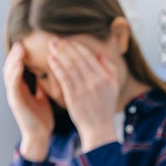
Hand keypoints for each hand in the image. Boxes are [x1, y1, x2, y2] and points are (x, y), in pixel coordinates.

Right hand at [3, 41, 52, 160]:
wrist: (40, 136)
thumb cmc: (42, 118)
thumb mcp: (43, 97)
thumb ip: (42, 85)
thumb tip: (48, 73)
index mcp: (22, 88)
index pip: (19, 67)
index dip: (21, 55)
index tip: (28, 43)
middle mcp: (15, 90)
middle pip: (11, 67)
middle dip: (15, 54)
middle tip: (21, 40)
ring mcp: (13, 95)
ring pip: (9, 73)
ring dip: (13, 60)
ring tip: (19, 48)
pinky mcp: (15, 102)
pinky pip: (13, 84)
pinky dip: (15, 73)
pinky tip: (19, 64)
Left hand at [48, 37, 119, 152]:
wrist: (99, 127)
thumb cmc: (104, 107)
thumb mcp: (113, 86)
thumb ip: (110, 69)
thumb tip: (100, 55)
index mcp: (105, 77)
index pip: (89, 56)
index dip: (77, 46)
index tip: (67, 39)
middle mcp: (95, 81)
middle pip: (78, 59)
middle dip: (66, 46)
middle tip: (56, 38)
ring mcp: (84, 88)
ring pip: (69, 66)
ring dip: (59, 53)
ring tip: (51, 45)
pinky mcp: (74, 96)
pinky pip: (64, 78)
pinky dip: (57, 67)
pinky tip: (51, 59)